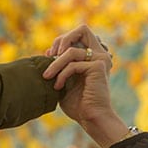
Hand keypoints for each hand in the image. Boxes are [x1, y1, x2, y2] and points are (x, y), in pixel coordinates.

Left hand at [42, 24, 127, 147]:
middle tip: (49, 57)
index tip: (48, 57)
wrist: (90, 119)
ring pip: (71, 50)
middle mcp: (99, 54)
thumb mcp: (63, 81)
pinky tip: (58, 87)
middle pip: (82, 29)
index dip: (61, 41)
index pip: (78, 35)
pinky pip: (73, 64)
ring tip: (47, 76)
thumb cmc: (77, 105)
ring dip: (55, 63)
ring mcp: (100, 59)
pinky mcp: (98, 66)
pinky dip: (62, 74)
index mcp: (92, 56)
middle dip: (61, 41)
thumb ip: (59, 67)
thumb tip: (46, 52)